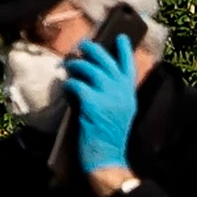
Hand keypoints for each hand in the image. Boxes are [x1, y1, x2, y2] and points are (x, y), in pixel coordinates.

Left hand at [60, 39, 138, 176]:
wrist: (108, 159)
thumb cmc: (111, 139)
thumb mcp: (122, 113)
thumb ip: (116, 96)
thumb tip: (98, 78)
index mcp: (130, 95)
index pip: (129, 67)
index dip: (124, 51)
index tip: (121, 37)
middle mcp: (122, 92)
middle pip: (106, 61)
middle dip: (92, 49)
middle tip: (81, 45)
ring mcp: (108, 97)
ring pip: (90, 69)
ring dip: (76, 65)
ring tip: (68, 65)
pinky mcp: (93, 104)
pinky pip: (77, 85)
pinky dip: (69, 84)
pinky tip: (66, 87)